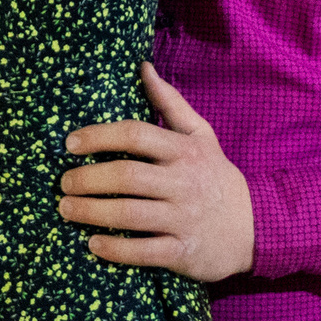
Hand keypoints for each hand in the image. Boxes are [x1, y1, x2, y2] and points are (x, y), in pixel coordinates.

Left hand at [58, 64, 254, 282]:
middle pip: (127, 176)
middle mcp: (184, 183)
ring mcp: (184, 219)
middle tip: (63, 182)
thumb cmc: (216, 177)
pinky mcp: (185, 253)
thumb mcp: (201, 136)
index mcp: (184, 151)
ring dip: (92, 212)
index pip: (135, 134)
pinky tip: (93, 243)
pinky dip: (115, 249)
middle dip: (88, 178)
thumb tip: (143, 67)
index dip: (98, 136)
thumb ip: (170, 103)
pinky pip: (144, 251)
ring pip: (130, 215)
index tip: (69, 144)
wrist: (257, 228)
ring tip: (66, 209)